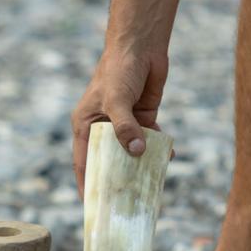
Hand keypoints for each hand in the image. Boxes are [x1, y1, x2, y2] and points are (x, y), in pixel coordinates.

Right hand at [71, 49, 171, 199]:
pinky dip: (158, 149)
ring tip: (147, 186)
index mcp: (86, 125)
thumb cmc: (119, 69)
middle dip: (116, 180)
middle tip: (122, 203)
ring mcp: (125, 125)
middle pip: (109, 161)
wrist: (142, 45)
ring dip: (140, 166)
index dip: (86, 183)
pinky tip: (166, 158)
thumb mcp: (117, 100)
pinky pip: (150, 141)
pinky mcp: (144, 119)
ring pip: (131, 153)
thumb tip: (137, 152)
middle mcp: (103, 128)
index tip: (90, 205)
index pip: (84, 161)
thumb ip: (125, 127)